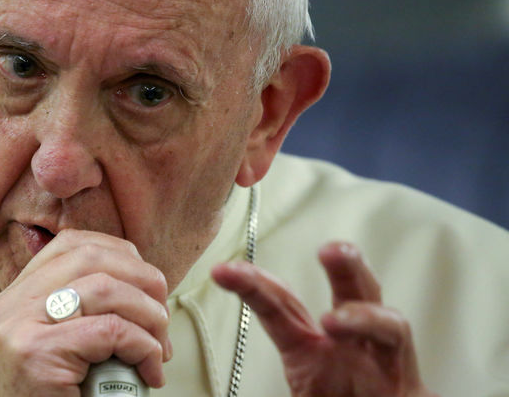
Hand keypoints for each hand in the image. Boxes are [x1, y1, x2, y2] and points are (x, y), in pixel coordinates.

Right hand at [0, 229, 171, 396]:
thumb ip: (84, 309)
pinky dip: (144, 347)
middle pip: (92, 258)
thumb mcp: (62, 342)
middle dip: (143, 279)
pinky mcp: (37, 354)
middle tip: (162, 315)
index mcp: (17, 295)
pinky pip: (111, 332)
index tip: (146, 281)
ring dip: (150, 316)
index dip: (121, 254)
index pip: (73, 244)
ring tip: (159, 346)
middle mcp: (12, 305)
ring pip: (106, 290)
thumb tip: (144, 284)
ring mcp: (20, 327)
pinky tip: (150, 368)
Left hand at [212, 242, 437, 396]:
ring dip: (365, 317)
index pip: (281, 307)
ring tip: (335, 322)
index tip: (223, 272)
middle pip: (354, 292)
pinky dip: (401, 368)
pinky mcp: (411, 394)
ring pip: (390, 326)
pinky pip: (413, 379)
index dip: (254, 286)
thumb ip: (268, 370)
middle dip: (346, 264)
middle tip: (330, 250)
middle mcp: (353, 348)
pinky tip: (391, 377)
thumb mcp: (294, 391)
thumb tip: (217, 362)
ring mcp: (385, 368)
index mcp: (313, 350)